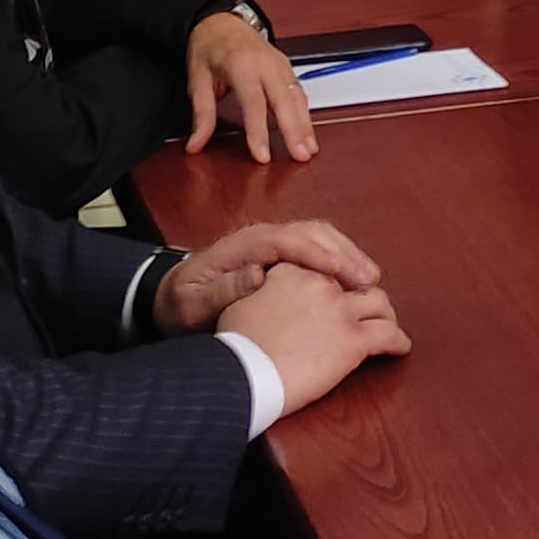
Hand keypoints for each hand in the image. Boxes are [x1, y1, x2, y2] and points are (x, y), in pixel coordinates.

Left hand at [157, 221, 381, 329]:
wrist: (169, 299)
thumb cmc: (181, 306)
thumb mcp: (192, 304)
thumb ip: (223, 289)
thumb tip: (259, 274)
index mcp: (242, 245)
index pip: (287, 240)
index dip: (317, 254)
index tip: (341, 272)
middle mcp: (261, 237)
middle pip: (310, 232)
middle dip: (343, 252)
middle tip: (368, 279)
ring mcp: (272, 244)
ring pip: (317, 237)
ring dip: (346, 253)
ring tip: (369, 279)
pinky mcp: (279, 256)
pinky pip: (314, 249)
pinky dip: (338, 260)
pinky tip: (352, 280)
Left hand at [188, 10, 314, 163]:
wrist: (220, 20)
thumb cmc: (208, 47)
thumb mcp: (197, 79)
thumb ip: (201, 114)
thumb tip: (195, 145)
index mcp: (241, 64)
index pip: (253, 102)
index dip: (258, 131)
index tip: (263, 156)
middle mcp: (265, 63)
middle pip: (283, 99)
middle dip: (294, 130)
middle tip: (301, 156)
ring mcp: (279, 63)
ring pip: (296, 95)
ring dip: (305, 124)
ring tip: (310, 149)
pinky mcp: (285, 66)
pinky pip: (298, 90)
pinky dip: (305, 112)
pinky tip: (308, 131)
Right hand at [215, 260, 412, 412]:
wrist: (241, 372)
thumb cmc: (234, 346)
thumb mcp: (239, 303)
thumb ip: (256, 287)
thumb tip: (256, 278)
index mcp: (293, 272)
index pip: (324, 267)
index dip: (334, 277)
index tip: (339, 287)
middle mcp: (320, 284)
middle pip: (354, 282)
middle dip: (363, 292)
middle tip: (368, 306)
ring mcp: (340, 310)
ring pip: (378, 303)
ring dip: (385, 313)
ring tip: (387, 323)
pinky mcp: (352, 340)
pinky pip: (388, 336)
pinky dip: (398, 341)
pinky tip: (401, 348)